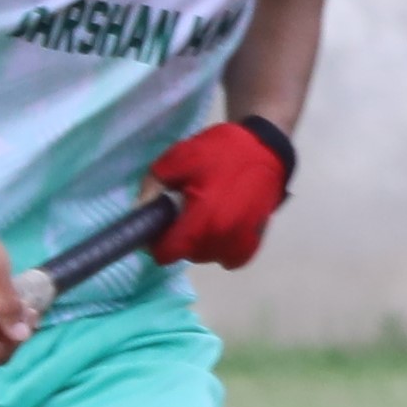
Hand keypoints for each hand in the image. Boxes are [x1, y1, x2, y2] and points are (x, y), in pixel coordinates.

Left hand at [148, 117, 297, 270]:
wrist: (266, 148)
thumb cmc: (221, 152)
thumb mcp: (177, 159)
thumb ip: (153, 186)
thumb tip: (140, 210)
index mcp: (203, 218)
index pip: (168, 253)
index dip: (155, 244)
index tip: (156, 227)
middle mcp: (223, 236)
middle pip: (188, 255)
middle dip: (179, 240)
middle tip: (180, 215)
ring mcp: (242, 240)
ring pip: (210, 257)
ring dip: (201, 245)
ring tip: (203, 220)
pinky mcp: (257, 239)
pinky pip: (232, 258)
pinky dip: (223, 249)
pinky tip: (221, 229)